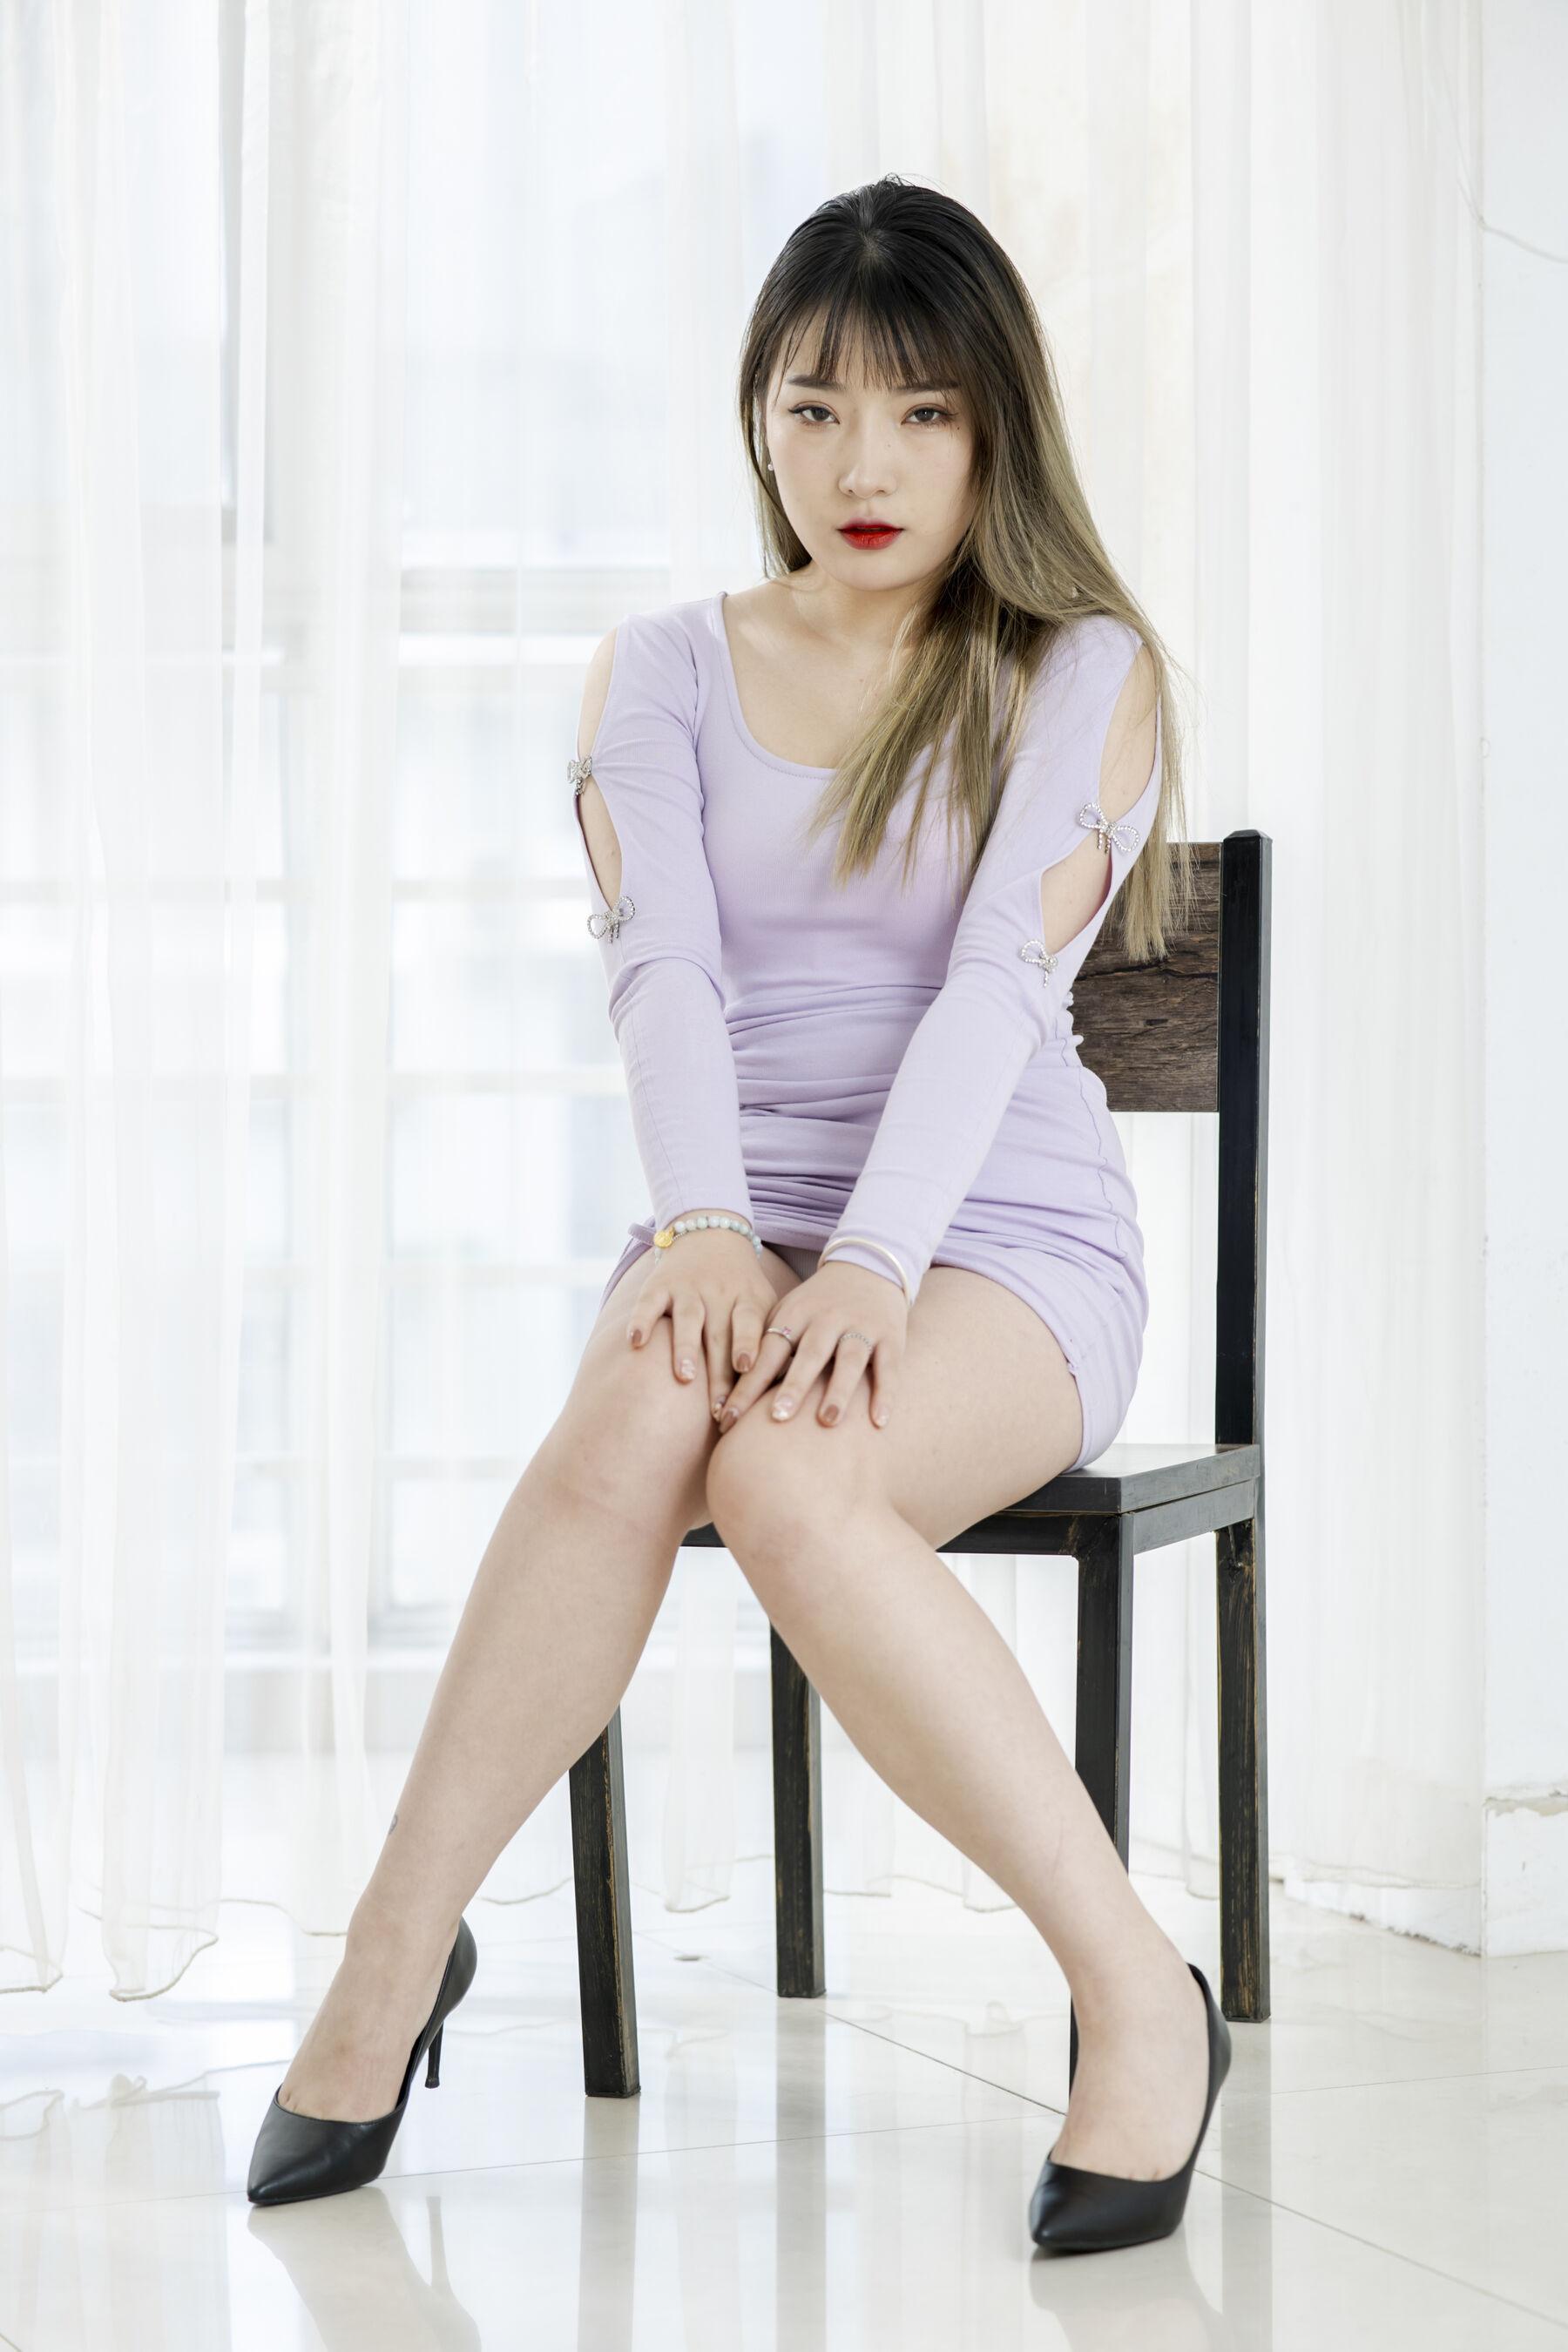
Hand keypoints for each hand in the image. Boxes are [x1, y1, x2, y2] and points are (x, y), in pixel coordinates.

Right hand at [626, 1228, 780, 1421]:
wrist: (711, 1233)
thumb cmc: (741, 1287)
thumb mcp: (762, 1302)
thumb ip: (770, 1338)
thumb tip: (786, 1387)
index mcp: (748, 1298)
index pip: (750, 1323)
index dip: (748, 1344)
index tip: (747, 1370)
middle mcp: (719, 1292)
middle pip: (719, 1334)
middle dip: (719, 1372)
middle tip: (719, 1408)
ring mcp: (688, 1288)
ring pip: (687, 1319)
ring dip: (686, 1348)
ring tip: (685, 1377)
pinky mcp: (659, 1285)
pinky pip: (649, 1303)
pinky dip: (642, 1321)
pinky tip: (637, 1342)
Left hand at [717, 1259, 905, 1432]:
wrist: (869, 1264)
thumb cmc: (818, 1304)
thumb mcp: (789, 1314)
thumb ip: (766, 1347)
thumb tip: (730, 1394)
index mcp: (795, 1314)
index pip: (768, 1352)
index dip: (749, 1384)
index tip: (730, 1417)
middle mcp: (828, 1319)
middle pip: (809, 1354)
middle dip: (794, 1385)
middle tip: (777, 1417)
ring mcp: (861, 1327)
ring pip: (850, 1359)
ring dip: (838, 1390)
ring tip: (827, 1421)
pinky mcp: (890, 1336)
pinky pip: (888, 1367)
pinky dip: (885, 1394)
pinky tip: (878, 1422)